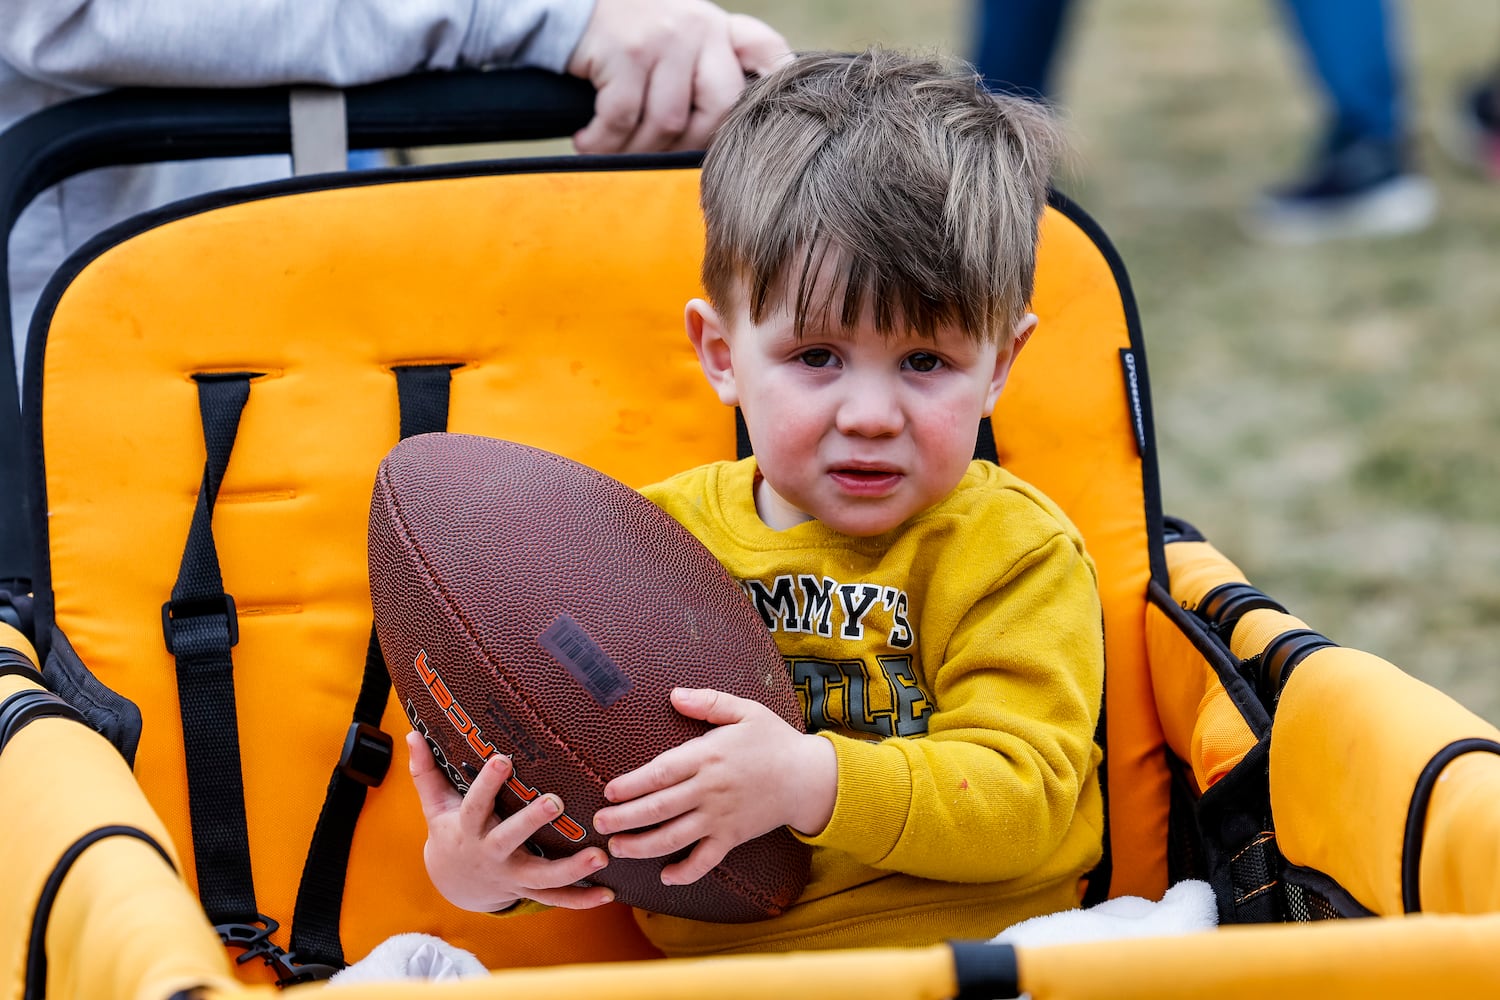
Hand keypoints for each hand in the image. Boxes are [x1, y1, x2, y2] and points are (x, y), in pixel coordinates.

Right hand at [406, 731, 613, 911]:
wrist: (454, 884)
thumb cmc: (450, 833)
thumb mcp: (434, 806)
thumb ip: (425, 772)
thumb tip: (411, 733)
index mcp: (467, 829)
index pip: (475, 804)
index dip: (487, 783)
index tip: (503, 759)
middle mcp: (491, 854)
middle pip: (510, 839)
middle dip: (531, 822)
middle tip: (555, 802)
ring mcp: (512, 876)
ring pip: (541, 878)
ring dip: (572, 870)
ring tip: (600, 855)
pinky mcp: (529, 889)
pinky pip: (557, 900)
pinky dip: (582, 899)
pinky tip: (608, 894)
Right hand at [566, 0, 789, 152]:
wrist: (563, 6)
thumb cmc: (625, 36)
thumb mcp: (678, 37)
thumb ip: (708, 66)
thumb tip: (730, 131)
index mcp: (716, 28)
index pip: (764, 50)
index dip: (777, 83)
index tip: (773, 118)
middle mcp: (699, 27)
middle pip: (719, 110)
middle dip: (686, 146)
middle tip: (655, 155)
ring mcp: (664, 38)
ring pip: (668, 122)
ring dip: (635, 150)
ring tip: (613, 152)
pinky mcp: (626, 51)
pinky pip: (623, 119)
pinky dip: (603, 142)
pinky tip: (588, 141)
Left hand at [591, 687, 835, 884]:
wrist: (808, 778)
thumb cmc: (774, 740)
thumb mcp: (745, 710)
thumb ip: (708, 702)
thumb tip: (674, 695)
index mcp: (708, 757)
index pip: (661, 773)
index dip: (632, 784)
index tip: (609, 791)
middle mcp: (709, 790)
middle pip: (659, 808)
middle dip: (625, 817)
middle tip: (599, 822)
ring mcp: (720, 818)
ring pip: (674, 837)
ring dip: (642, 846)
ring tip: (617, 848)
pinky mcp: (732, 838)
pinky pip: (705, 861)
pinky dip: (684, 872)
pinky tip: (665, 876)